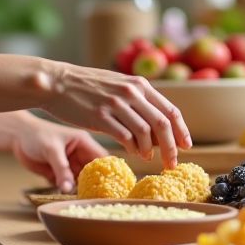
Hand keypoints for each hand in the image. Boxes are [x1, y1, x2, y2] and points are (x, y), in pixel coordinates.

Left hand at [10, 117, 108, 193]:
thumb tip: (69, 189)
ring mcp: (71, 165)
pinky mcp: (61, 174)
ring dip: (84, 190)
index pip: (102, 158)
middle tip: (100, 199)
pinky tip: (73, 201)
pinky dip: (71, 193)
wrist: (17, 137)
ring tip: (87, 202)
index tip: (112, 186)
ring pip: (83, 181)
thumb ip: (61, 168)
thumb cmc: (36, 136)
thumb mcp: (51, 150)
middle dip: (97, 184)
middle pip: (95, 172)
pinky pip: (70, 186)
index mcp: (84, 143)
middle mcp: (80, 155)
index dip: (108, 171)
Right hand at [36, 64, 190, 169]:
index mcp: (139, 85)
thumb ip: (139, 100)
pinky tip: (133, 153)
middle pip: (162, 124)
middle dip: (172, 147)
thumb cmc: (89, 87)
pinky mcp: (99, 117)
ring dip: (151, 150)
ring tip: (149, 158)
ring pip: (145, 132)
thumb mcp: (119, 85)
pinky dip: (133, 148)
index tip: (186, 146)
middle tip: (172, 163)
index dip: (181, 131)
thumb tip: (158, 125)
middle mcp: (131, 93)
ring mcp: (115, 104)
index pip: (170, 110)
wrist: (57, 82)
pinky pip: (124, 137)